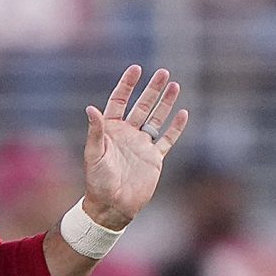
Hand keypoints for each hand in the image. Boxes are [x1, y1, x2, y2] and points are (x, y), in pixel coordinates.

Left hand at [82, 65, 186, 229]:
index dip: (127, 84)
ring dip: (166, 103)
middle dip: (152, 89)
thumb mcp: (94, 155)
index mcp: (111, 130)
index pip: (119, 100)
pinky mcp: (154, 158)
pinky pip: (167, 139)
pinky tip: (184, 113)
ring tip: (175, 85)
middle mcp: (128, 134)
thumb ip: (95, 131)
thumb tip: (91, 108)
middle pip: (142, 106)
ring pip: (157, 119)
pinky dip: (176, 127)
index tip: (136, 68)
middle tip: (163, 72)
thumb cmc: (98, 182)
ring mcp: (142, 145)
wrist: (112, 206)